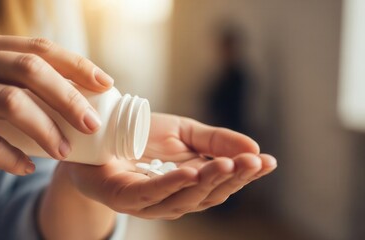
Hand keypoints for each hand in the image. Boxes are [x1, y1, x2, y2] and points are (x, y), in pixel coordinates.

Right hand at [0, 31, 113, 178]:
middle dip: (68, 98)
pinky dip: (12, 157)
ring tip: (65, 151)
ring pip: (9, 102)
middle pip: (27, 70)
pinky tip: (28, 166)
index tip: (106, 84)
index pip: (38, 47)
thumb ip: (24, 83)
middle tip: (92, 125)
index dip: (76, 65)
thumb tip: (86, 96)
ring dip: (46, 130)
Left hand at [62, 113, 276, 218]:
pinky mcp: (123, 197)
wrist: (97, 135)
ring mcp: (147, 201)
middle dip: (232, 178)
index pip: (222, 184)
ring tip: (226, 164)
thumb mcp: (183, 132)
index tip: (268, 161)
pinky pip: (149, 194)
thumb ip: (215, 140)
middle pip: (208, 195)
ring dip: (206, 181)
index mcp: (189, 184)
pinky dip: (171, 185)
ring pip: (183, 198)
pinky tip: (190, 172)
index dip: (245, 174)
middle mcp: (172, 198)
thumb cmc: (140, 137)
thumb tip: (253, 148)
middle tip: (253, 161)